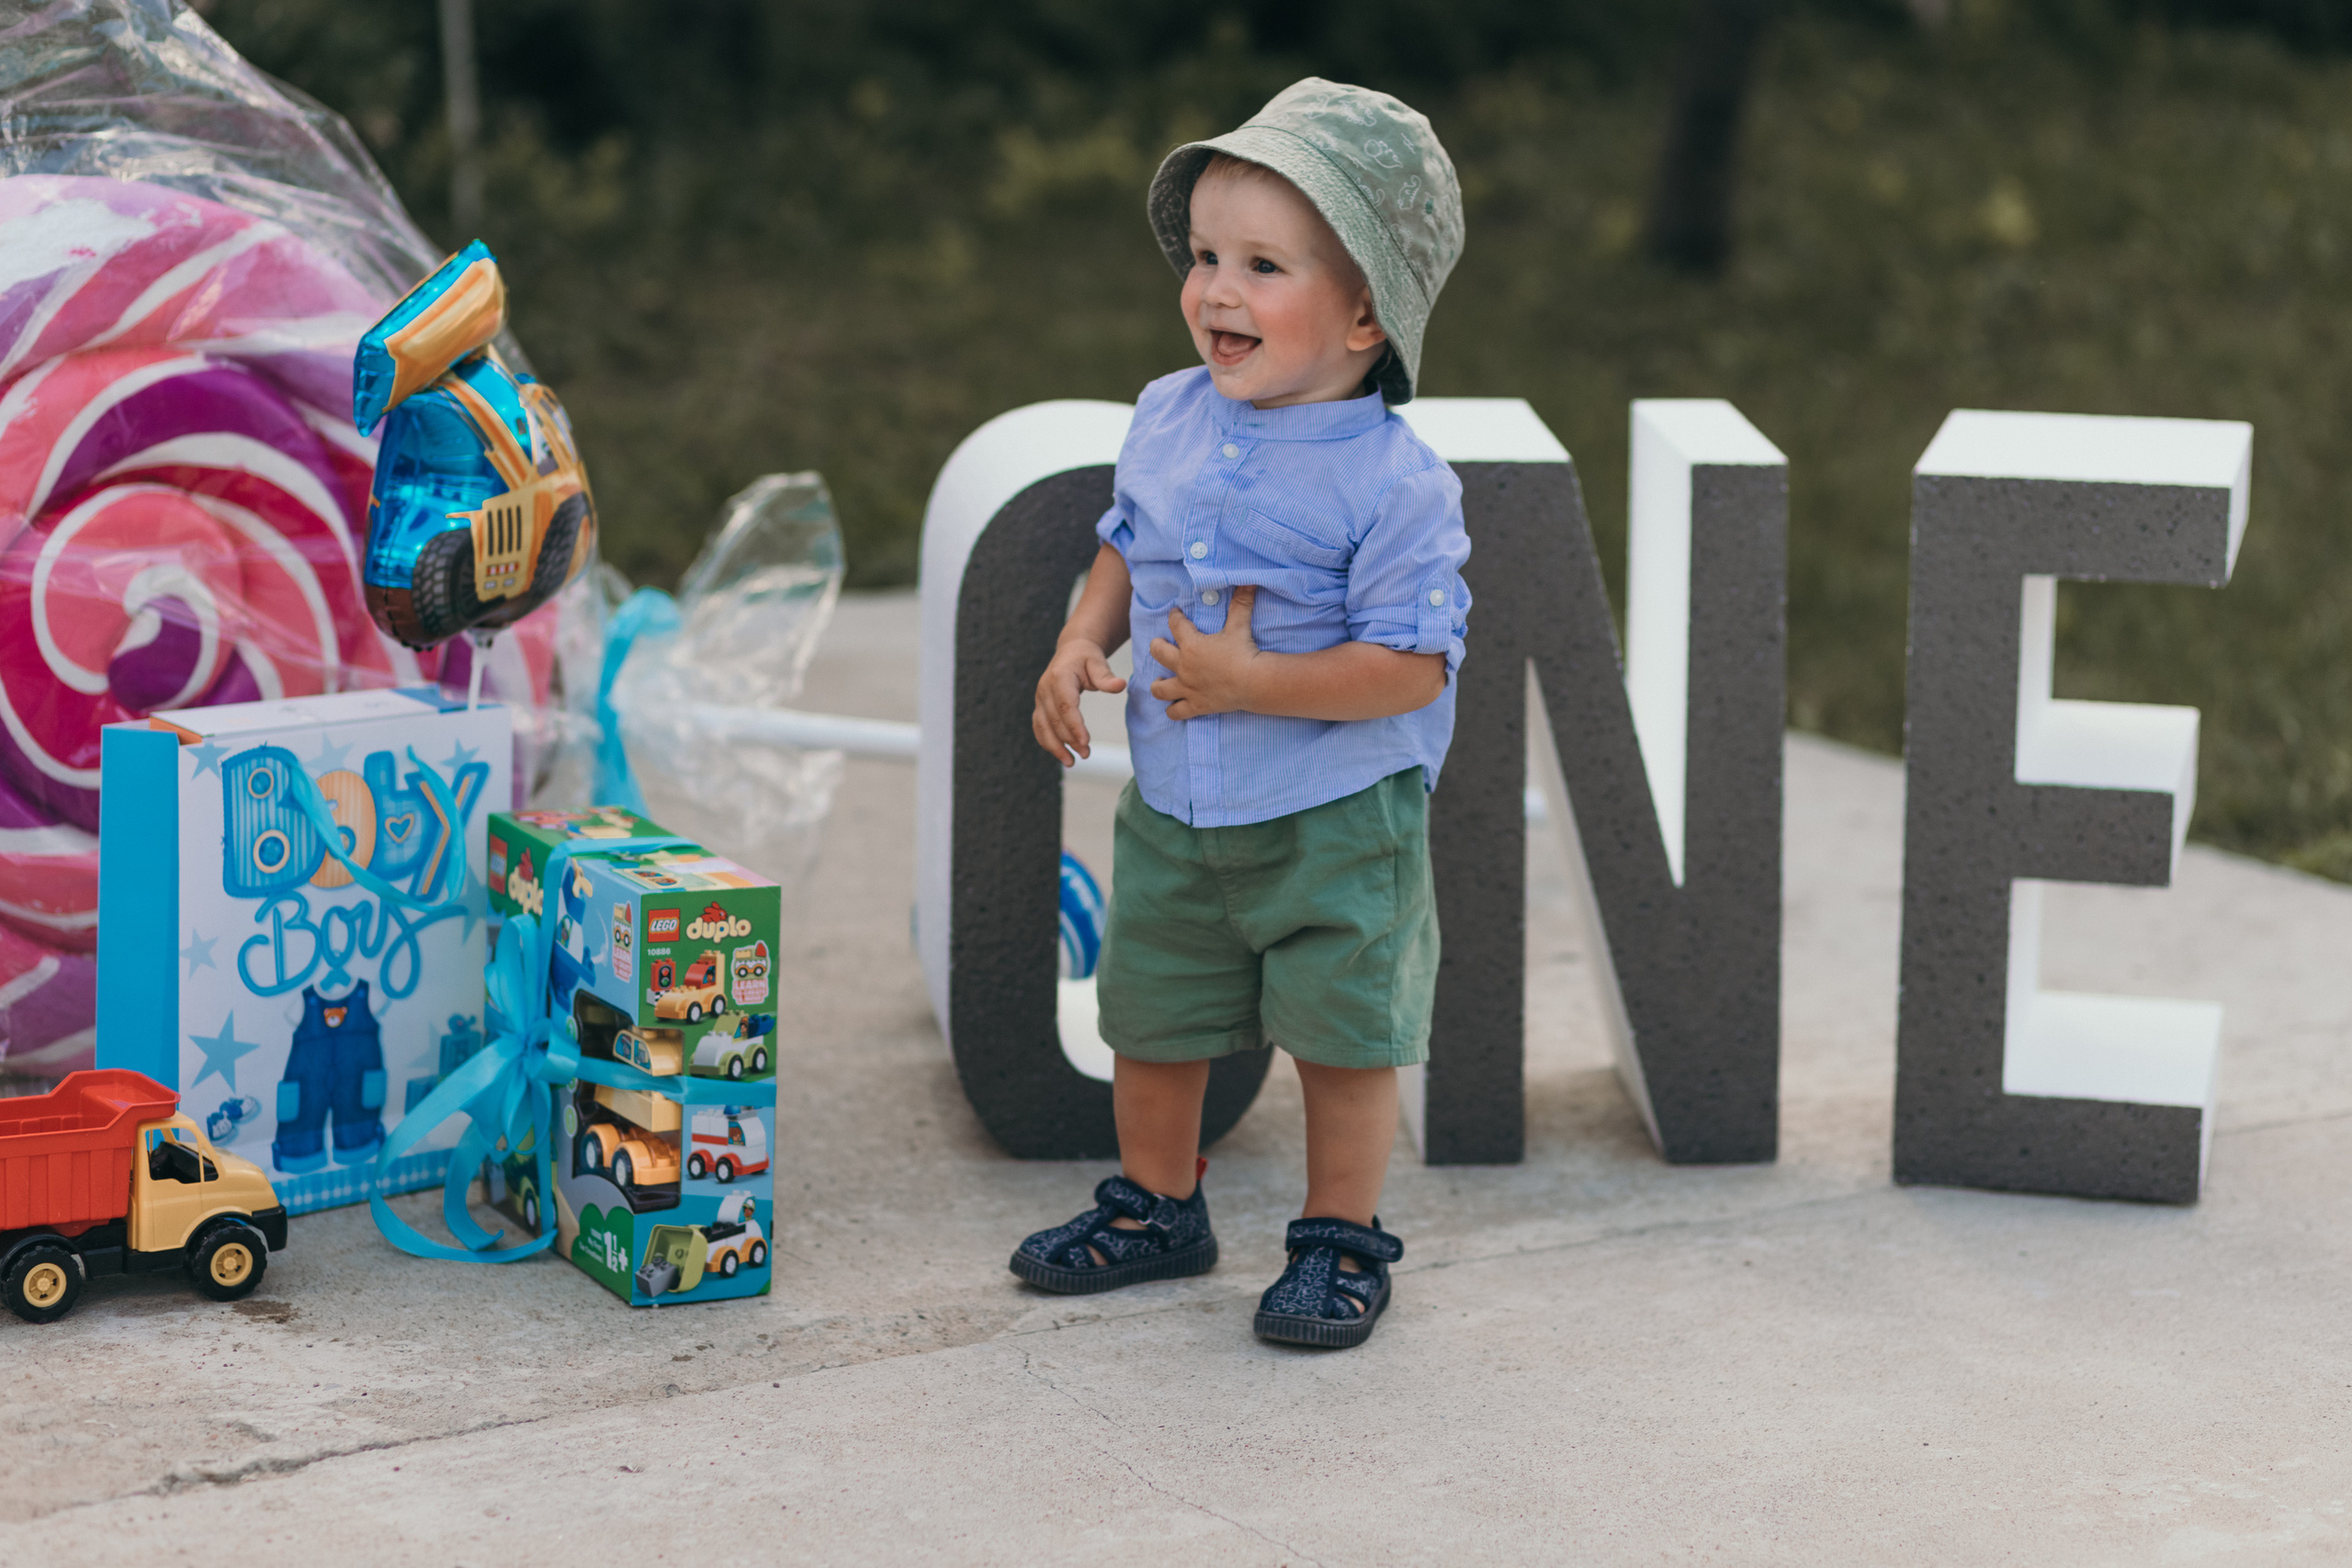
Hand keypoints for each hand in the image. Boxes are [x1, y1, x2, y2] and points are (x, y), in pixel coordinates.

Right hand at [1033, 638, 1126, 765]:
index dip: (1074, 725)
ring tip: (1071, 762)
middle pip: (1055, 720)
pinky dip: (1048, 743)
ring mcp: (1040, 698)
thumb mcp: (1098, 662)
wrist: (1071, 651)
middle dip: (1069, 739)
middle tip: (1086, 754)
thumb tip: (1120, 685)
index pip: (1065, 705)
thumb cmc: (1087, 657)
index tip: (1086, 742)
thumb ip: (1106, 677)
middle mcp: (1045, 688)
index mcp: (1060, 676)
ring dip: (1056, 746)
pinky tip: (1061, 755)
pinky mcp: (1040, 706)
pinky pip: (1040, 727)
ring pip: (1043, 727)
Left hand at [1149, 586, 1260, 720]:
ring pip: (1160, 688)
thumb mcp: (1239, 626)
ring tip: (1160, 682)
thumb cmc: (1244, 653)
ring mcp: (1188, 688)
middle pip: (1158, 653)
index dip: (1174, 616)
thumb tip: (1248, 581)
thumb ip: (1241, 603)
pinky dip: (1173, 711)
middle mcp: (1184, 666)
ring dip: (1158, 684)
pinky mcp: (1196, 705)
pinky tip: (1174, 708)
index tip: (1175, 614)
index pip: (1175, 624)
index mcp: (1191, 644)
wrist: (1253, 682)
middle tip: (1161, 645)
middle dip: (1157, 646)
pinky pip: (1177, 712)